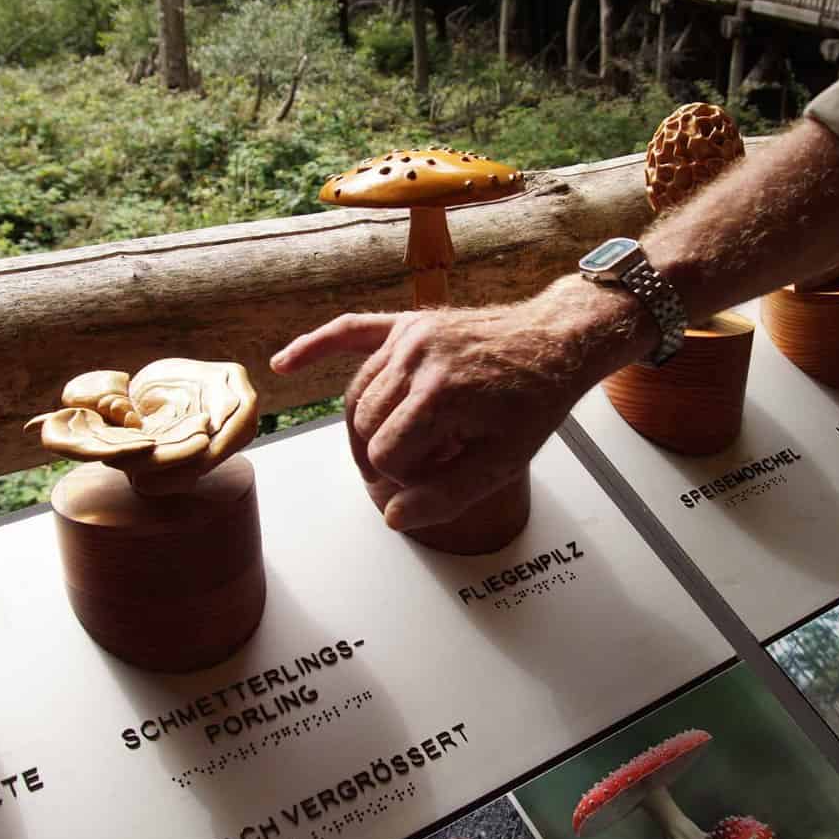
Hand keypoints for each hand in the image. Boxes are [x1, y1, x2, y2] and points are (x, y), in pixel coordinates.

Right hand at [271, 279, 652, 530]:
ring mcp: (409, 337)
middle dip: (385, 458)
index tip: (438, 477)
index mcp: (439, 396)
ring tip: (406, 444)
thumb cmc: (534, 401)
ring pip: (356, 397)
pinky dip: (314, 346)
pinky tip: (283, 363)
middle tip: (421, 469)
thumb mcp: (503, 463)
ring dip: (368, 428)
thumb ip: (447, 496)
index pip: (385, 459)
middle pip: (363, 428)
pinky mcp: (408, 323)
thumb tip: (393, 515)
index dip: (407, 481)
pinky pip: (351, 332)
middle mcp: (416, 360)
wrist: (556, 342)